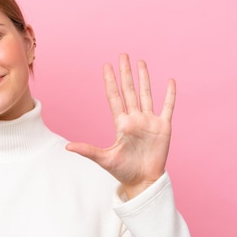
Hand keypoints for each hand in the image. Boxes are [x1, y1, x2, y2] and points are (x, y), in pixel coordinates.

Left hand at [66, 53, 175, 198]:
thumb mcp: (104, 159)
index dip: (110, 82)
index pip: (114, 97)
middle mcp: (135, 119)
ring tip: (141, 63)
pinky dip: (169, 94)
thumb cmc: (123, 171)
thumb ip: (87, 150)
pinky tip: (169, 81)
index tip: (106, 66)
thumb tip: (67, 147)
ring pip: (147, 94)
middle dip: (126, 74)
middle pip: (129, 91)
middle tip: (123, 55)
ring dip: (144, 79)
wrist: (143, 181)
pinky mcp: (163, 127)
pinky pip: (167, 107)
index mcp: (121, 123)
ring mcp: (149, 122)